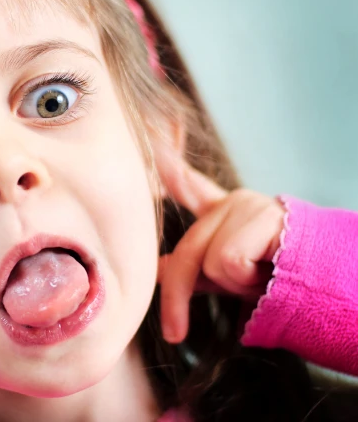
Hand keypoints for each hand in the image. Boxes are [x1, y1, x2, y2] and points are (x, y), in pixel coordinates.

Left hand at [156, 155, 284, 343]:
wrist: (335, 289)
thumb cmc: (286, 285)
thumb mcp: (232, 280)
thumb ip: (194, 271)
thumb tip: (153, 269)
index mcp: (226, 214)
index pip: (189, 187)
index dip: (166, 170)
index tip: (146, 148)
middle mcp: (233, 203)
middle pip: (184, 250)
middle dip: (174, 298)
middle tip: (174, 333)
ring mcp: (247, 206)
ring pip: (207, 260)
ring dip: (235, 286)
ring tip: (265, 280)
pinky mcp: (263, 216)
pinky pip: (229, 261)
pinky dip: (248, 281)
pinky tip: (273, 273)